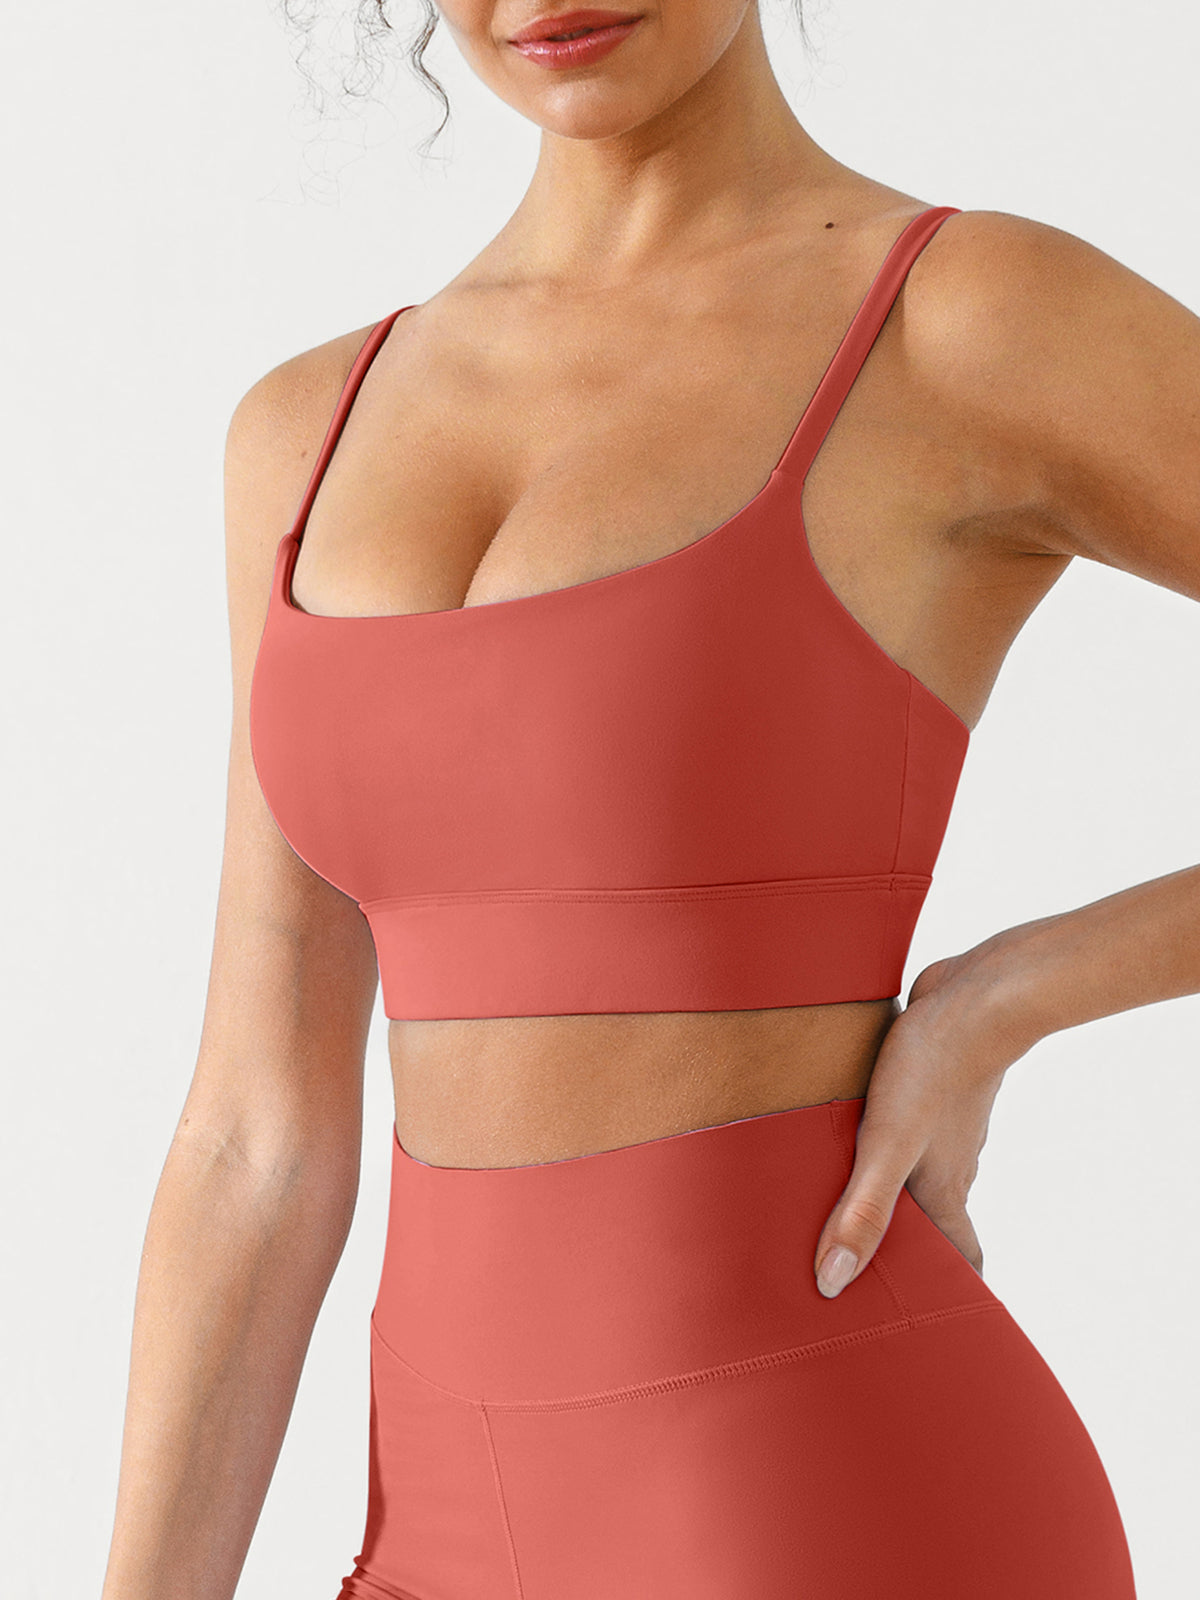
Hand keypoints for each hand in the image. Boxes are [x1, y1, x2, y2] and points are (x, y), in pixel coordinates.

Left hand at [813, 931, 1038, 1297]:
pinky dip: (885, 1136)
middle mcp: (951, 1161)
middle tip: (865, 1261)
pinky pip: (909, 1121)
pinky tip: (853, 1125)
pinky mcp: (931, 1083)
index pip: (963, 1257)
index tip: (934, 1318)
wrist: (975, 997)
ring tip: (844, 1196)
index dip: (952, 1290)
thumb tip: (832, 1282)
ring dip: (891, 1185)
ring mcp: (944, 1121)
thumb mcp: (886, 1146)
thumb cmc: (932, 1071)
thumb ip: (862, 1211)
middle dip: (906, 1242)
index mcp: (945, 1189)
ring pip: (920, 1166)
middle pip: (935, 1216)